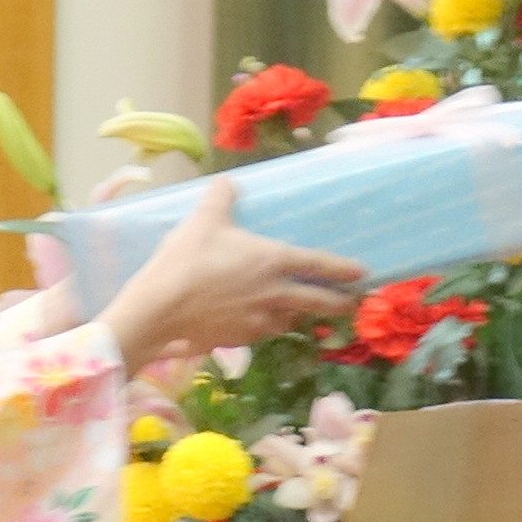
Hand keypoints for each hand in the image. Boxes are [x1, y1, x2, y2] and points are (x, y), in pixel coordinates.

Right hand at [100, 185, 363, 368]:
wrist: (160, 308)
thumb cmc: (187, 259)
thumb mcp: (204, 218)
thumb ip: (221, 197)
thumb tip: (228, 182)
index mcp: (273, 260)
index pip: (319, 265)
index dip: (343, 269)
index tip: (361, 274)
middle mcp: (275, 294)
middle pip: (319, 302)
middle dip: (339, 303)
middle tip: (351, 303)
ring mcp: (260, 320)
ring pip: (292, 320)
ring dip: (302, 316)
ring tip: (304, 312)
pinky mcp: (240, 339)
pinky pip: (265, 332)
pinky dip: (271, 326)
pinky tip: (263, 322)